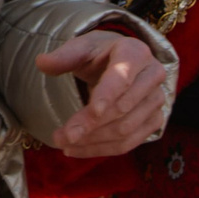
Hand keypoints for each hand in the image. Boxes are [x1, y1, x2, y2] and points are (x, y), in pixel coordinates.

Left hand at [40, 30, 174, 157]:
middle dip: (90, 125)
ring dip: (93, 141)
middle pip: (122, 108)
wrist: (123, 62)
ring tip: (64, 144)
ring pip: (126, 129)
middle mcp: (153, 75)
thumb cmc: (99, 54)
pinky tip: (79, 149)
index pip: (122, 77)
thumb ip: (63, 56)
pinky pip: (130, 142)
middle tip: (60, 136)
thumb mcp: (81, 48)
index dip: (107, 96)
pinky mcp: (155, 120)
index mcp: (135, 52)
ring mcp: (157, 100)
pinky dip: (103, 149)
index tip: (91, 113)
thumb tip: (41, 63)